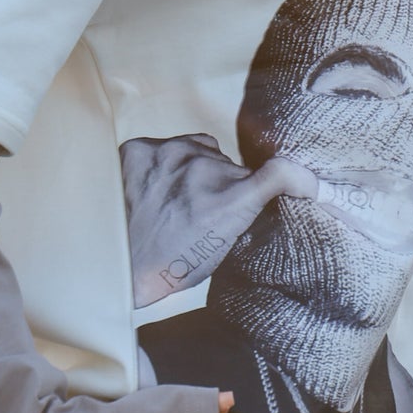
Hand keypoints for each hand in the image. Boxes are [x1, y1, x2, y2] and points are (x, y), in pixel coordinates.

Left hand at [121, 135, 317, 307]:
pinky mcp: (140, 148)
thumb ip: (241, 214)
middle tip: (203, 209)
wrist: (110, 265)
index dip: (297, 178)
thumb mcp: (219, 251)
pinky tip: (153, 188)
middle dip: (226, 183)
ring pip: (203, 150)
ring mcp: (169, 153)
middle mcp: (204, 170)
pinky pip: (169, 145)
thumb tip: (255, 194)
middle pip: (233, 166)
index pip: (283, 173)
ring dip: (198, 168)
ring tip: (176, 197)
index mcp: (230, 201)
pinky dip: (166, 163)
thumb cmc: (166, 268)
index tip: (302, 183)